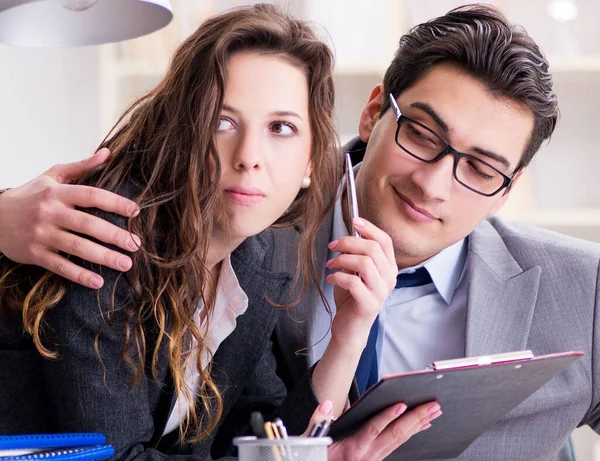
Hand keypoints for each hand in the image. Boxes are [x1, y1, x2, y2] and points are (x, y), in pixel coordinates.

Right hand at [0, 148, 139, 288]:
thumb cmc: (30, 195)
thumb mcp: (52, 176)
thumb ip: (81, 167)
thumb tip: (107, 153)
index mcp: (57, 192)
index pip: (91, 195)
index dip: (115, 202)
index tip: (136, 211)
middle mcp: (50, 213)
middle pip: (87, 224)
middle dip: (114, 235)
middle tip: (136, 244)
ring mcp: (41, 234)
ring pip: (77, 247)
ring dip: (103, 257)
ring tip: (125, 264)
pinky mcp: (34, 254)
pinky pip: (60, 266)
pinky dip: (79, 275)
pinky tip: (98, 282)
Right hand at [313, 400, 441, 460]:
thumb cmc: (320, 458)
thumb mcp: (313, 442)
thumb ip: (318, 422)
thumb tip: (326, 405)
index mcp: (353, 449)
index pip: (373, 430)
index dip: (387, 417)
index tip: (401, 405)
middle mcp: (368, 455)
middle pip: (395, 435)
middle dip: (415, 418)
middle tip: (432, 405)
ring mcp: (375, 458)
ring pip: (401, 440)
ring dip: (418, 425)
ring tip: (432, 412)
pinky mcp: (377, 458)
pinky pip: (398, 445)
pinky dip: (411, 433)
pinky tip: (421, 426)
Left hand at [325, 217, 396, 347]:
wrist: (349, 328)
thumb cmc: (351, 298)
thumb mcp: (355, 272)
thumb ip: (356, 255)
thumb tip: (348, 237)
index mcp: (388, 268)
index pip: (385, 241)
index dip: (370, 228)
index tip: (354, 221)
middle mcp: (389, 279)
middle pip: (373, 249)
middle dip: (349, 243)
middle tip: (333, 246)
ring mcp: (381, 292)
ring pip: (364, 263)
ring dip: (342, 259)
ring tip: (331, 265)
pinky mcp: (368, 304)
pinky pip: (353, 282)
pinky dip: (337, 276)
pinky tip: (331, 278)